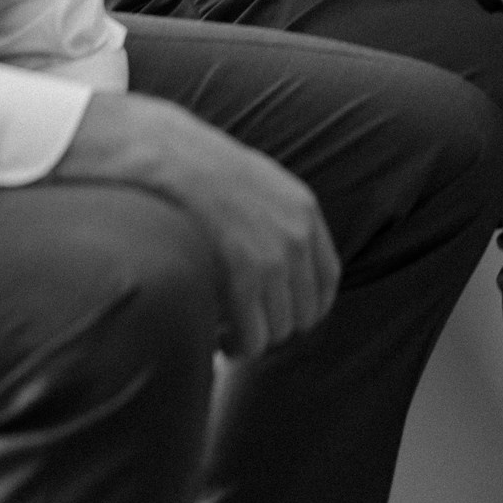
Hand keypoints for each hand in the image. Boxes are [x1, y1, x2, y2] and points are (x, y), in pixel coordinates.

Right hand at [52, 92, 339, 356]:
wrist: (174, 156)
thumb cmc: (206, 171)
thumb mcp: (260, 182)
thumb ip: (281, 218)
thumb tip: (285, 263)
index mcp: (305, 210)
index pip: (328, 281)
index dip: (307, 308)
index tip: (282, 317)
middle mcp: (298, 235)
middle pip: (306, 312)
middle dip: (277, 327)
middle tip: (246, 327)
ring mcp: (275, 254)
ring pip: (280, 330)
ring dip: (255, 340)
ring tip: (228, 334)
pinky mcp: (245, 271)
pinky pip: (254, 334)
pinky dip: (239, 347)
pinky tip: (219, 340)